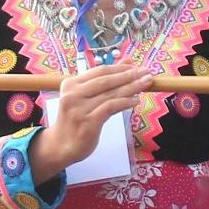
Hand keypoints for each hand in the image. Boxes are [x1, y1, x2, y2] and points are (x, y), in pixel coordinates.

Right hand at [31, 61, 150, 179]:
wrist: (61, 145)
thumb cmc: (76, 119)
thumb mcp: (86, 98)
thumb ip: (105, 81)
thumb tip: (127, 62)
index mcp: (70, 84)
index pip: (100, 71)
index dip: (120, 68)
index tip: (137, 66)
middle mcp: (73, 94)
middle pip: (106, 80)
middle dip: (129, 75)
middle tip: (147, 72)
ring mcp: (80, 108)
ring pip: (111, 94)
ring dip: (132, 87)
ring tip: (147, 83)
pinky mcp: (88, 122)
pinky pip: (111, 108)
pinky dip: (125, 102)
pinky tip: (136, 100)